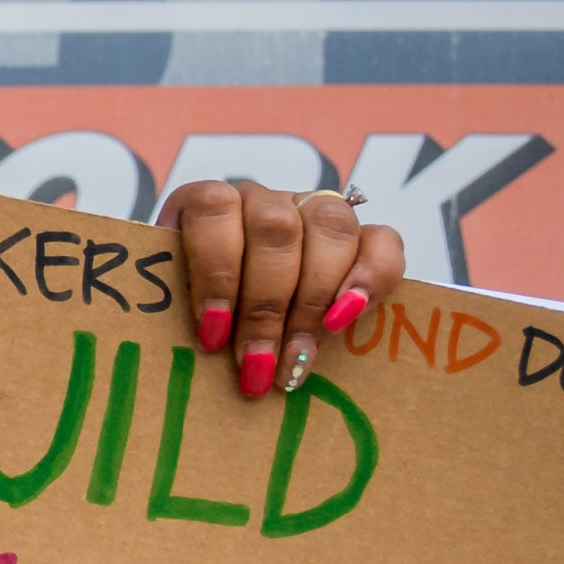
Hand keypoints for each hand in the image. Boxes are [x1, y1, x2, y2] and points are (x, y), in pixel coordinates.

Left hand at [159, 180, 405, 397]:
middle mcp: (262, 199)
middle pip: (275, 230)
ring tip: (297, 359)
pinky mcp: (363, 233)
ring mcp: (314, 209)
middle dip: (265, 307)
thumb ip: (187, 313)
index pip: (213, 209)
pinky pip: (381, 240)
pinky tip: (347, 319)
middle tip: (256, 365)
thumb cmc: (199, 312)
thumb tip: (203, 349)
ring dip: (313, 302)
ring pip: (328, 229)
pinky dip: (370, 280)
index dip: (215, 271)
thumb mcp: (181, 307)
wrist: (234, 304)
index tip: (212, 335)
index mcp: (208, 202)